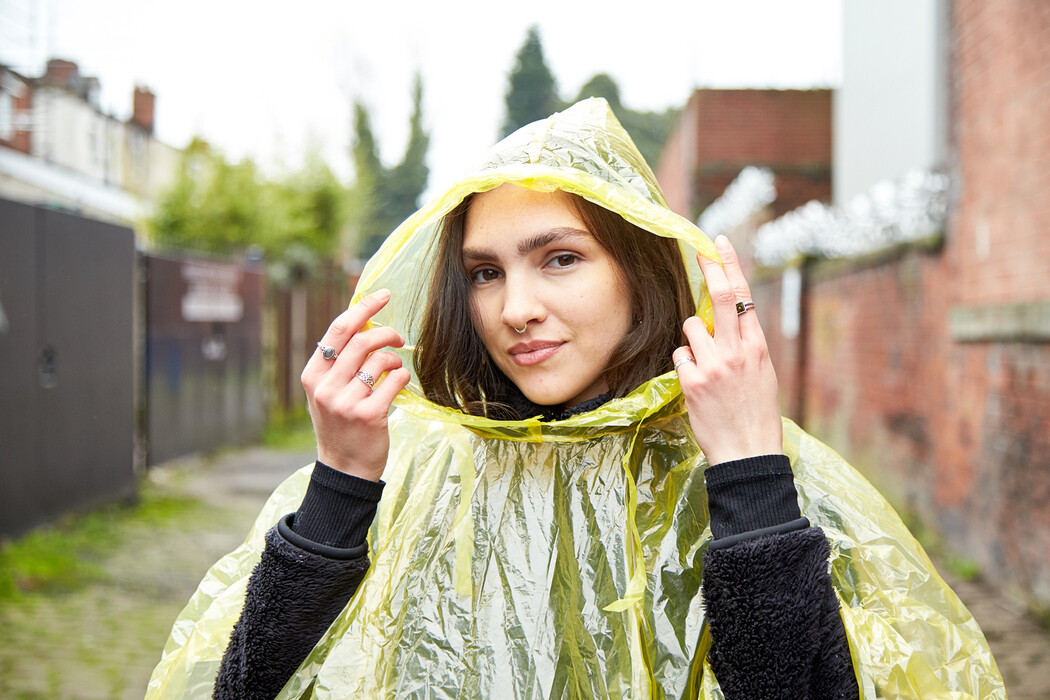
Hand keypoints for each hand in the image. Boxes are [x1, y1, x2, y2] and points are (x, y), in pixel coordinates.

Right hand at [301, 289, 411, 480]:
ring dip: (394, 359)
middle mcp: (325, 387)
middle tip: (398, 338)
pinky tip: (398, 385)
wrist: (344, 468)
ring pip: (380, 360)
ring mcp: (346, 402)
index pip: (338, 329)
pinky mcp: (369, 415)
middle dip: (387, 333)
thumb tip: (366, 321)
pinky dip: (402, 377)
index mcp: (312, 375)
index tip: (383, 295)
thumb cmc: (341, 424)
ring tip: (394, 370)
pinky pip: (395, 380)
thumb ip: (340, 361)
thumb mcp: (328, 391)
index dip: (363, 307)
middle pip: (362, 340)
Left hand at [674, 236, 782, 465]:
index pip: (744, 297)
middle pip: (721, 297)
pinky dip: (684, 365)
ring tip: (704, 365)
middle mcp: (737, 351)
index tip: (719, 245)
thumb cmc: (756, 416)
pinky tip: (696, 386)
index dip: (730, 267)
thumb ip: (745, 346)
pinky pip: (679, 356)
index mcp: (758, 348)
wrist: (748, 453)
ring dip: (692, 338)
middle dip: (710, 268)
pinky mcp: (693, 382)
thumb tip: (727, 322)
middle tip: (700, 249)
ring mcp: (714, 365)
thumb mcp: (762, 376)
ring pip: (691, 327)